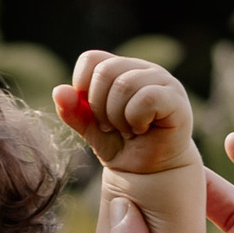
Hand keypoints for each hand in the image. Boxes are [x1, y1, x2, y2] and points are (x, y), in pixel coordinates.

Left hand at [55, 51, 197, 182]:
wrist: (147, 173)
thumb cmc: (120, 145)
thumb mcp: (90, 129)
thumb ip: (73, 111)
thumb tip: (58, 91)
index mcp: (121, 69)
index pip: (91, 59)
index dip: (83, 87)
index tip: (92, 112)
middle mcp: (142, 69)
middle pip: (105, 71)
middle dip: (99, 107)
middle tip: (111, 126)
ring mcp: (162, 80)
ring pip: (124, 85)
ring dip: (117, 117)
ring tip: (127, 130)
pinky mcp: (175, 99)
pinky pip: (146, 97)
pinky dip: (135, 119)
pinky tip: (141, 129)